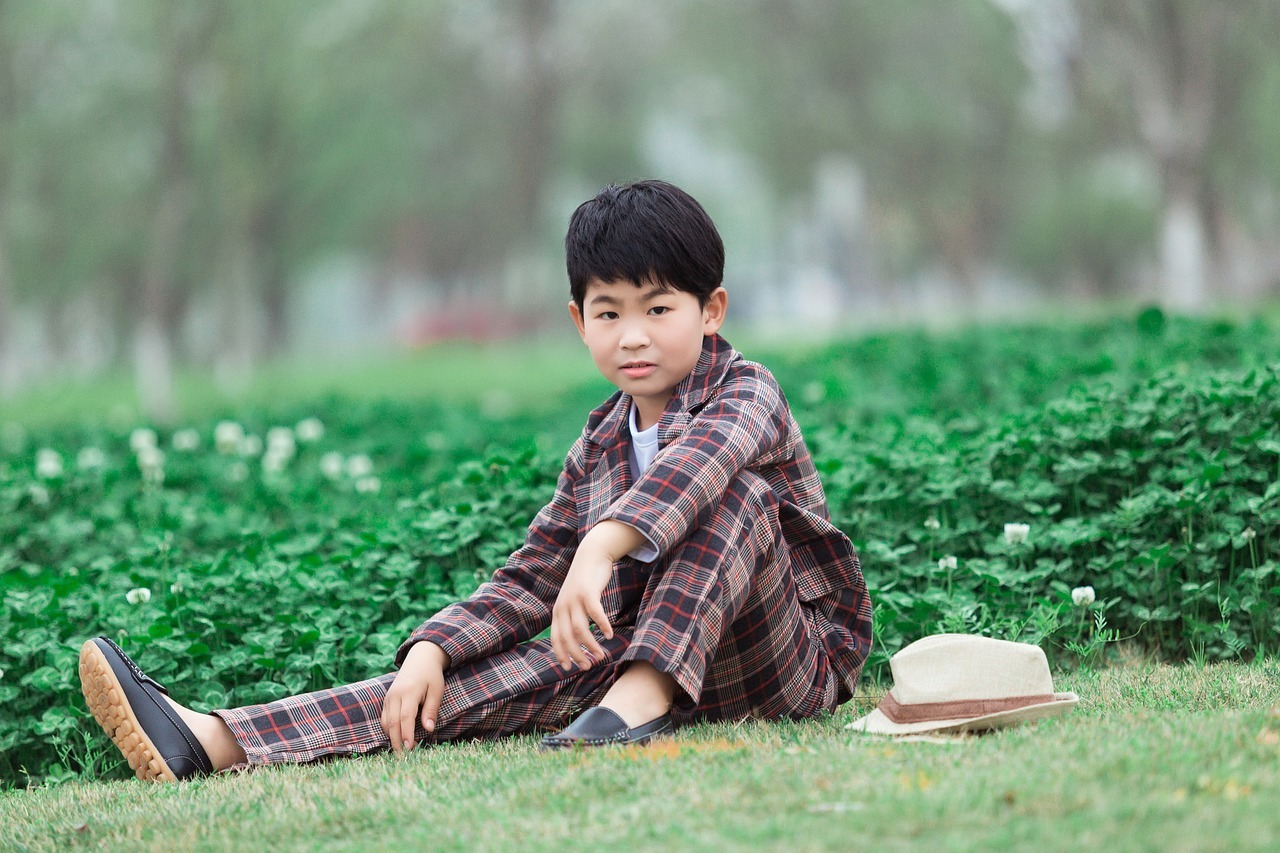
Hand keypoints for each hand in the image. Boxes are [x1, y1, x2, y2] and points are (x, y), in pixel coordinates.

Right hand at [380, 641, 449, 752]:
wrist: (419, 659)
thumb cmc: (431, 676)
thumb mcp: (437, 690)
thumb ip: (431, 709)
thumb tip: (428, 730)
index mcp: (409, 692)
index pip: (405, 717)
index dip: (406, 734)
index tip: (410, 748)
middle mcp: (395, 695)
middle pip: (393, 723)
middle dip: (397, 741)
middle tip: (404, 757)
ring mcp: (389, 698)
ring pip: (386, 722)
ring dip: (393, 737)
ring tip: (403, 750)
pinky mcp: (387, 700)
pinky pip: (385, 718)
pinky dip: (390, 730)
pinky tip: (398, 738)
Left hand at [551, 520, 645, 670]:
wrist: (590, 556)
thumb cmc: (585, 583)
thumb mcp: (574, 601)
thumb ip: (573, 618)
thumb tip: (578, 640)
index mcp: (558, 611)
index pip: (555, 638)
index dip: (561, 654)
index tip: (569, 668)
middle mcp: (563, 606)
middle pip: (567, 637)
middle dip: (577, 655)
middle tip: (588, 666)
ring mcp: (574, 599)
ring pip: (580, 629)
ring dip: (591, 645)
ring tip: (601, 655)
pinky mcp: (588, 592)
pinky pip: (595, 613)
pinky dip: (602, 625)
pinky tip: (609, 635)